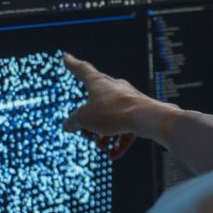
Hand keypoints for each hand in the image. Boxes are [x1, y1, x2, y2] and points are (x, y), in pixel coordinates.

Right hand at [62, 54, 179, 152]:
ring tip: (101, 146)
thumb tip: (68, 126)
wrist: (147, 118)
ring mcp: (128, 101)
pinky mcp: (140, 114)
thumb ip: (73, 122)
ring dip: (103, 135)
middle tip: (86, 135)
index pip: (82, 70)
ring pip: (111, 119)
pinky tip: (114, 155)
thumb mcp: (84, 119)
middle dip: (89, 123)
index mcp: (98, 82)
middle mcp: (114, 88)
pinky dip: (118, 142)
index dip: (72, 64)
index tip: (66, 57)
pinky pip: (126, 129)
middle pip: (96, 104)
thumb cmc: (113, 113)